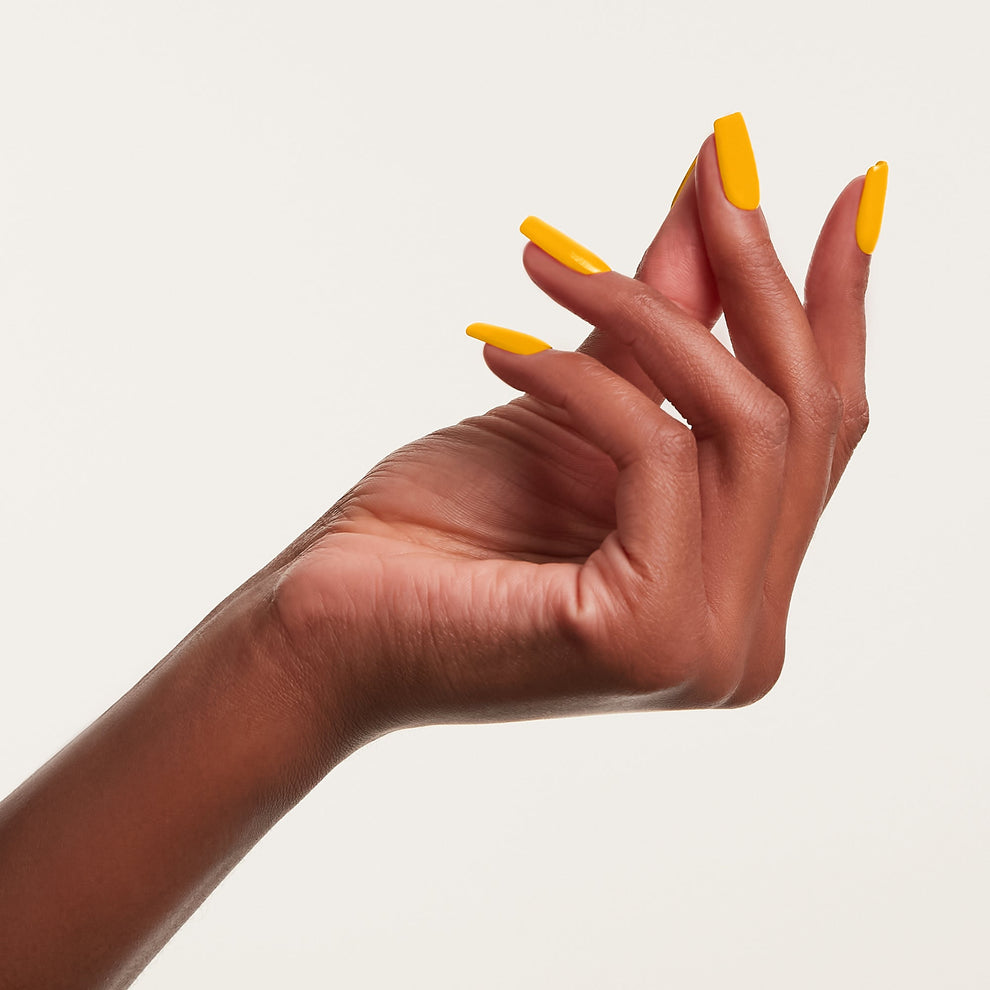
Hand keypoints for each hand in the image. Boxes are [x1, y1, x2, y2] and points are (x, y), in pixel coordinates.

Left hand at [274, 127, 877, 737]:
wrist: (324, 622)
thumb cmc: (433, 528)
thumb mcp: (569, 408)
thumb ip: (659, 328)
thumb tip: (715, 203)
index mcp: (736, 595)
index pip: (819, 437)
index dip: (839, 309)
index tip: (855, 191)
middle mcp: (745, 641)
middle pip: (803, 423)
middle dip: (761, 279)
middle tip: (717, 170)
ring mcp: (707, 650)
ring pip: (745, 428)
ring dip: (649, 317)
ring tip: (545, 265)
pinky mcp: (648, 638)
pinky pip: (657, 453)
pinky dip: (581, 379)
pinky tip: (497, 344)